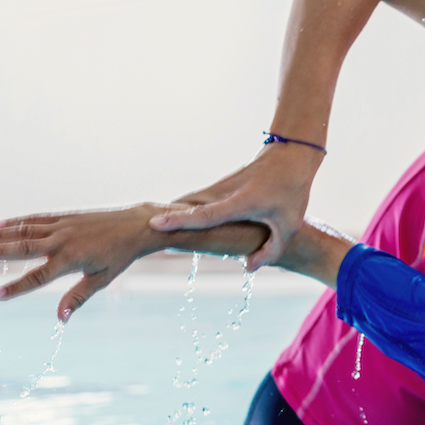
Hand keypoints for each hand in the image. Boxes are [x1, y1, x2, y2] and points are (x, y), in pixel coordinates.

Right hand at [0, 203, 175, 320]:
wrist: (136, 226)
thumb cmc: (120, 256)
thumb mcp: (102, 279)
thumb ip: (78, 297)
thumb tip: (60, 319)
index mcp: (72, 259)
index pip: (39, 277)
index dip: (17, 287)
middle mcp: (63, 240)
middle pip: (25, 247)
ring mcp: (63, 226)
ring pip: (26, 230)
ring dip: (0, 234)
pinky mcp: (65, 217)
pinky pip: (37, 219)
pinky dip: (17, 222)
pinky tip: (0, 224)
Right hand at [149, 141, 322, 269]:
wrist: (290, 156)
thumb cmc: (292, 193)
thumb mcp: (288, 227)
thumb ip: (269, 252)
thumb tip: (247, 269)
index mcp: (242, 202)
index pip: (205, 215)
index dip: (180, 220)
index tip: (153, 222)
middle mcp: (224, 193)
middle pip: (186, 207)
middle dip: (162, 218)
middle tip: (132, 231)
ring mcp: (219, 187)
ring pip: (188, 203)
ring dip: (167, 214)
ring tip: (140, 229)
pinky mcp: (217, 187)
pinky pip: (194, 201)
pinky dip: (179, 211)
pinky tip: (162, 220)